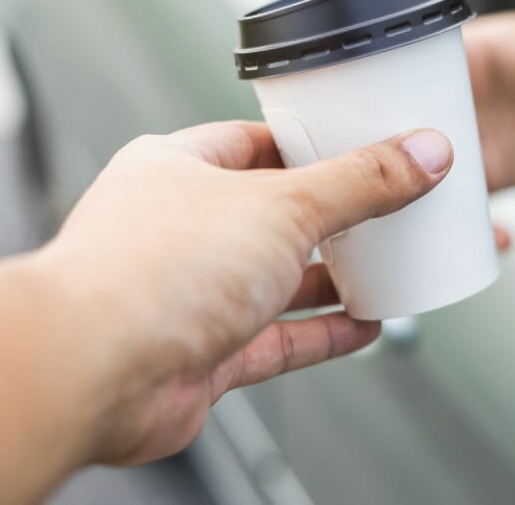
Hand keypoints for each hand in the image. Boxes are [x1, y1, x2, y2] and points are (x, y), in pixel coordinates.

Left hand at [39, 122, 452, 466]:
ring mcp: (187, 294)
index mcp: (177, 168)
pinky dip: (318, 332)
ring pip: (271, 279)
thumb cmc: (148, 271)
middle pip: (268, 214)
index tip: (360, 146)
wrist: (92, 371)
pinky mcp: (200, 352)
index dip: (311, 144)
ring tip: (381, 266)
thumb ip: (359, 183)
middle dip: (326, 217)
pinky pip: (272, 338)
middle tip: (381, 208)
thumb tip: (421, 154)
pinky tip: (362, 326)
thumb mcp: (282, 205)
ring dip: (326, 277)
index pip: (254, 143)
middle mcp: (177, 229)